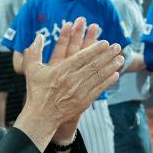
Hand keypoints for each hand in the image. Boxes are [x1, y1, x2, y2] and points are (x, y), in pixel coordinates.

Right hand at [19, 18, 123, 147]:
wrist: (41, 116)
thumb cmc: (36, 91)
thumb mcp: (32, 70)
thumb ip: (35, 51)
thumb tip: (39, 36)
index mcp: (61, 70)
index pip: (82, 57)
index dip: (95, 49)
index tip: (105, 42)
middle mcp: (72, 80)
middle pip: (94, 65)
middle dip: (107, 55)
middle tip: (117, 46)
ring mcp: (79, 92)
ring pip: (98, 76)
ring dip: (111, 66)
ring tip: (121, 58)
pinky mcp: (84, 102)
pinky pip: (99, 89)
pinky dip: (108, 81)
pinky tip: (115, 75)